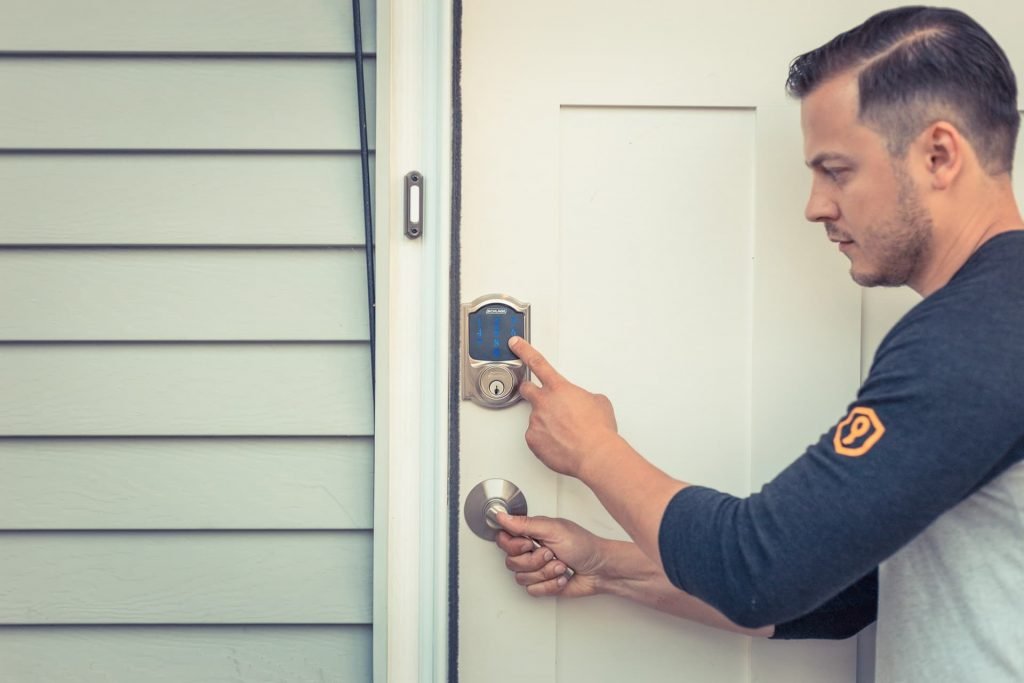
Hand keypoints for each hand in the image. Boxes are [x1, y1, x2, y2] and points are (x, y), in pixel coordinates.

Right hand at [495, 513, 605, 597]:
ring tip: (560, 565)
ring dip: (546, 573)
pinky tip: (561, 577)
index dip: (513, 546)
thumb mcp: (554, 529)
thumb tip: (502, 516)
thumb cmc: (584, 546)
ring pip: (521, 578)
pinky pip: (533, 590)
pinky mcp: (542, 584)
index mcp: (532, 533)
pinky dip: (550, 585)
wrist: (601, 569)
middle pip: (511, 562)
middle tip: (551, 554)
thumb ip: (525, 524)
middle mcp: (532, 550)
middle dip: (535, 561)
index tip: (529, 544)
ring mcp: (537, 569)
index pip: (504, 540)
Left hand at [509, 337, 618, 477]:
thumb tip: (582, 402)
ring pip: (536, 417)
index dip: (524, 350)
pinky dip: (545, 439)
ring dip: (546, 422)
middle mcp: (544, 402)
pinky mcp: (532, 439)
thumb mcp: (598, 402)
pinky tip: (559, 444)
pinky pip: (536, 436)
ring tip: (564, 433)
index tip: (515, 344)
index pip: (537, 362)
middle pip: (526, 389)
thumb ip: (583, 397)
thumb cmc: (598, 430)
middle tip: (539, 398)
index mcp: (559, 388)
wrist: (594, 454)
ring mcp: (536, 421)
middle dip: (530, 390)